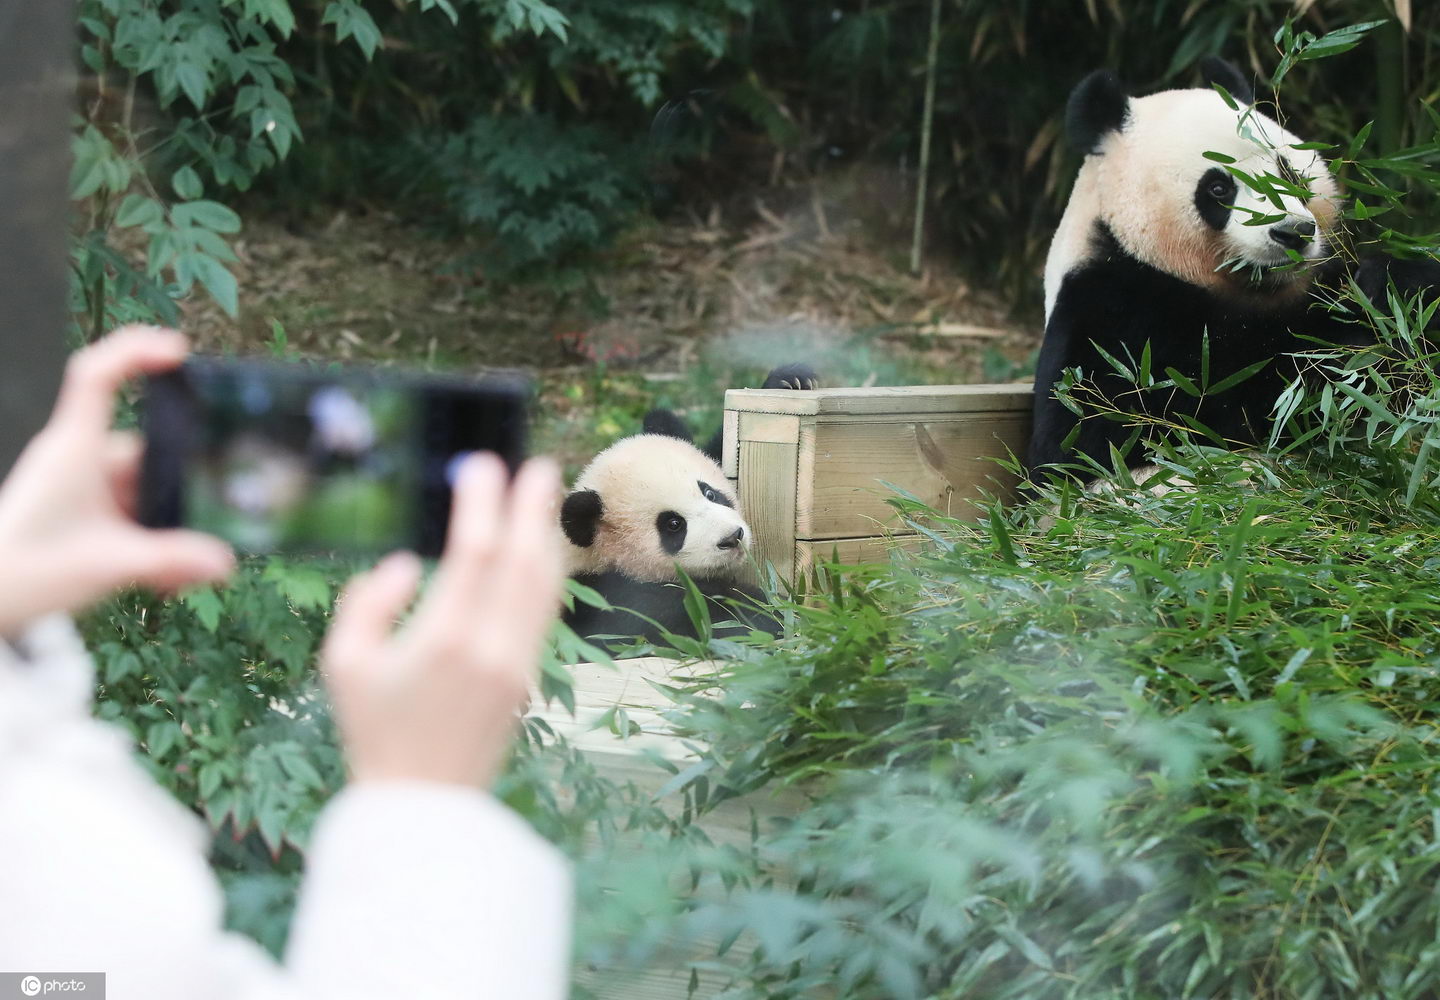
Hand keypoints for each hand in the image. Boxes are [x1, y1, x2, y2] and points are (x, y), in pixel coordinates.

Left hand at [0, 326, 233, 636]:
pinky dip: (150, 536)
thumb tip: (225, 561)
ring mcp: (82, 484)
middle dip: (178, 487)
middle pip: (147, 449)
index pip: (98, 377)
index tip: (178, 351)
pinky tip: (162, 576)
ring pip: (144, 486)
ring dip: (165, 521)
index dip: (136, 352)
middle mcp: (78, 457)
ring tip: (175, 570)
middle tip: (204, 527)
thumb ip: (170, 559)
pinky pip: (131, 511)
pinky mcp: (84, 510)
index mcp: (74, 447)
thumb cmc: (27, 571)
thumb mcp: (107, 564)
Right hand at [321, 454, 564, 788]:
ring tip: (546, 494)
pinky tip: (542, 550)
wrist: (420, 804)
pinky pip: (543, 613)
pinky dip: (547, 573)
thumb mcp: (344, 664)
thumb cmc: (372, 730)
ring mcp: (516, 664)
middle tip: (538, 462)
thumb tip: (409, 563)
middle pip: (523, 559)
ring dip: (547, 534)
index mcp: (443, 639)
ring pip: (543, 585)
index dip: (482, 502)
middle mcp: (490, 647)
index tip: (480, 465)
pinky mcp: (527, 678)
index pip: (474, 551)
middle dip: (532, 506)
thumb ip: (368, 603)